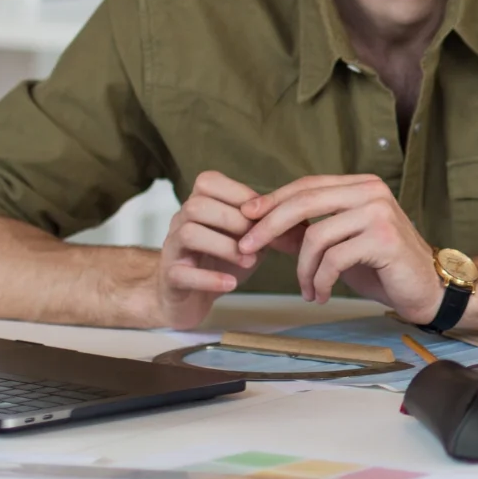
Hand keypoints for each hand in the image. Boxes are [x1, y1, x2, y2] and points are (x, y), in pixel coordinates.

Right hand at [146, 170, 267, 329]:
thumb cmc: (220, 261)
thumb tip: (307, 222)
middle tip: (258, 242)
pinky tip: (231, 283)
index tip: (263, 215)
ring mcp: (173, 249)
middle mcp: (180, 221)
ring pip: (189, 233)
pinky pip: (182, 273)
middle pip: (197, 205)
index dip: (239, 195)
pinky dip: (210, 278)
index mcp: (198, 205)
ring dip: (224, 246)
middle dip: (234, 221)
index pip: (208, 181)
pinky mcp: (170, 278)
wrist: (187, 296)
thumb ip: (271, 229)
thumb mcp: (249, 240)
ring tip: (249, 262)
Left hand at [235, 175, 442, 320]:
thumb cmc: (384, 267)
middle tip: (246, 248)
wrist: (427, 289)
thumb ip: (310, 233)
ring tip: (306, 290)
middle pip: (305, 202)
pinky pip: (334, 260)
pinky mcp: (383, 240)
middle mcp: (371, 192)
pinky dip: (320, 281)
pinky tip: (321, 295)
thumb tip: (261, 230)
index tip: (246, 218)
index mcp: (362, 186)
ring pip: (316, 236)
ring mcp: (379, 214)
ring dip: (302, 270)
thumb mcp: (342, 245)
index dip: (273, 200)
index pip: (308, 186)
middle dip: (269, 226)